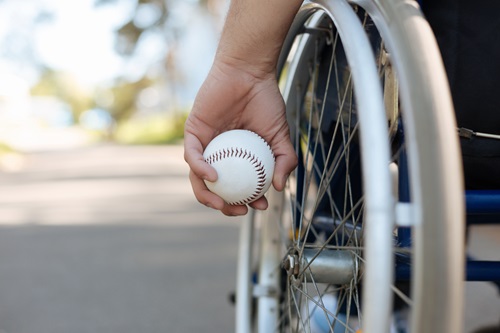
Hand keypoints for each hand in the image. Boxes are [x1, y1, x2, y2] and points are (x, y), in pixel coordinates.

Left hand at [184, 57, 297, 215]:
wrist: (249, 73)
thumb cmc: (265, 101)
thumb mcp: (281, 136)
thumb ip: (284, 160)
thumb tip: (280, 187)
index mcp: (238, 157)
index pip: (238, 186)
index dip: (247, 201)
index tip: (260, 206)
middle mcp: (219, 154)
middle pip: (215, 188)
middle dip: (224, 206)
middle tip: (239, 211)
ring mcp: (204, 145)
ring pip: (198, 178)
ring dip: (207, 195)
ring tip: (222, 203)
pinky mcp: (192, 133)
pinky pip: (192, 156)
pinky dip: (201, 169)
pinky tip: (214, 177)